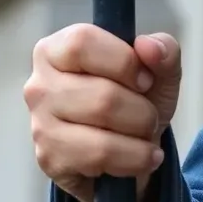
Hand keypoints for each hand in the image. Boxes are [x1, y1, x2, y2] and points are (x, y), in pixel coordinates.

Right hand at [24, 24, 183, 201]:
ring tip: (145, 136)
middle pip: (101, 95)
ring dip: (139, 137)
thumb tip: (150, 46)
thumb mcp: (157, 71)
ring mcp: (40, 124)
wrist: (125, 152)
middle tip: (149, 116)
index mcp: (57, 50)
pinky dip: (134, 160)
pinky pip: (100, 158)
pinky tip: (141, 157)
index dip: (123, 61)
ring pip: (101, 130)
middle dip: (142, 111)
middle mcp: (40, 84)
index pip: (82, 42)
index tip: (145, 79)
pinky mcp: (50, 158)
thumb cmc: (132, 100)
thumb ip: (163, 49)